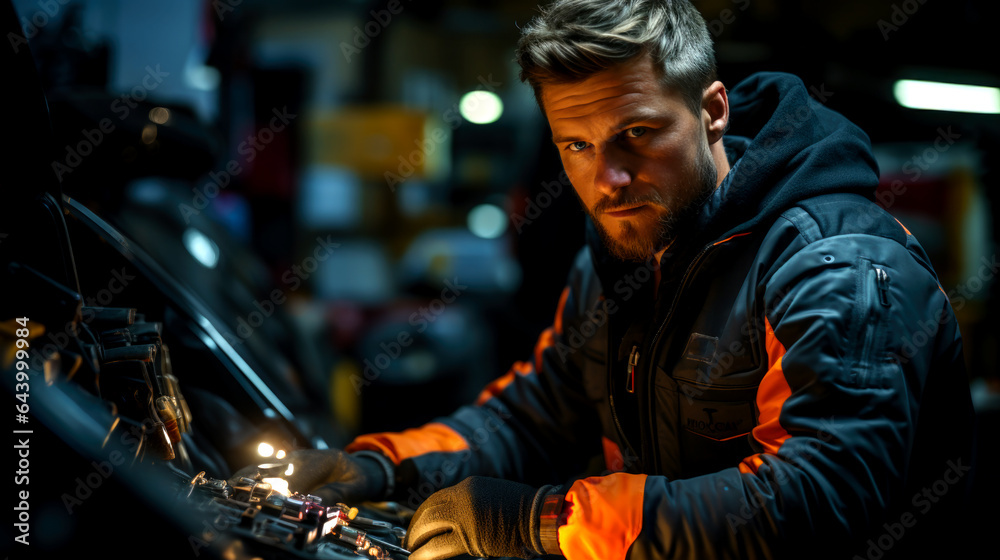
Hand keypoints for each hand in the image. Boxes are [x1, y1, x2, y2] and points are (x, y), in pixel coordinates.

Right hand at [230, 448, 388, 503]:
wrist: (358, 465)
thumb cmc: (356, 477)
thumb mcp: (354, 487)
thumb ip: (337, 493)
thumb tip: (317, 504)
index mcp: (318, 461)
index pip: (293, 476)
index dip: (277, 490)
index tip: (265, 502)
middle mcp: (299, 458)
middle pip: (270, 469)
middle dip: (251, 483)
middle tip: (232, 497)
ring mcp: (289, 460)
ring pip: (261, 468)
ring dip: (243, 480)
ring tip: (226, 493)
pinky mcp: (283, 466)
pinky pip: (261, 471)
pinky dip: (246, 479)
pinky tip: (232, 489)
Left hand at [403, 476, 551, 559]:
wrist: (539, 518)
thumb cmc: (521, 510)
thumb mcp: (491, 495)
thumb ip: (470, 502)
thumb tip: (450, 517)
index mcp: (468, 485)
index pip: (436, 498)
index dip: (422, 513)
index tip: (417, 524)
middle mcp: (463, 496)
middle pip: (428, 511)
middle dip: (415, 527)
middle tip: (409, 539)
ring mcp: (465, 516)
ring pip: (428, 527)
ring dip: (416, 541)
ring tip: (411, 551)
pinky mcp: (469, 537)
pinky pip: (438, 546)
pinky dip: (424, 554)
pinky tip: (418, 558)